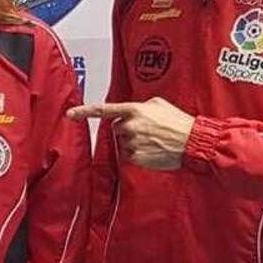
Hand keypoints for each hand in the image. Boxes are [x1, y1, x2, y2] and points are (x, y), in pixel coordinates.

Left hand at [67, 97, 194, 169]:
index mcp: (135, 110)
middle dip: (129, 129)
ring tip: (155, 140)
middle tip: (149, 130)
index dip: (84, 111)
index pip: (104, 110)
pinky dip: (140, 154)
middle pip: (117, 128)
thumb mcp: (159, 104)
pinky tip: (154, 150)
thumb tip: (131, 111)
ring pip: (124, 143)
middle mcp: (130, 126)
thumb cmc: (178, 122)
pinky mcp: (136, 158)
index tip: (70, 114)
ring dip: (135, 142)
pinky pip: (130, 155)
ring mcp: (132, 143)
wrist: (193, 142)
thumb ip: (140, 106)